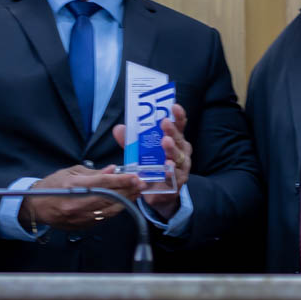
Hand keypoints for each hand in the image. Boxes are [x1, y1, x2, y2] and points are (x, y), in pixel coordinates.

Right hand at [19, 164, 142, 231]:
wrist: (36, 207)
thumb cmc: (52, 186)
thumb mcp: (71, 172)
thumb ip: (93, 172)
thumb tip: (113, 170)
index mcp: (74, 186)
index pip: (103, 182)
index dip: (121, 180)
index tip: (135, 177)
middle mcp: (77, 204)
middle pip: (110, 197)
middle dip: (128, 191)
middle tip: (141, 184)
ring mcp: (80, 217)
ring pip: (110, 210)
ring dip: (126, 201)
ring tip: (136, 193)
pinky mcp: (82, 226)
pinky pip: (104, 218)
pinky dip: (115, 210)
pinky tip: (123, 203)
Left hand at [113, 103, 190, 219]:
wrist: (157, 192)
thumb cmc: (153, 166)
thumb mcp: (140, 151)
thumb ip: (131, 141)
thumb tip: (119, 128)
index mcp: (175, 140)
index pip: (179, 126)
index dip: (178, 116)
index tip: (174, 106)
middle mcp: (181, 151)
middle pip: (178, 139)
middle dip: (171, 130)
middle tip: (165, 123)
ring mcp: (181, 166)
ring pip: (178, 157)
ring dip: (171, 150)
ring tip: (165, 143)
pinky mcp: (177, 181)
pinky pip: (175, 176)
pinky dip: (171, 172)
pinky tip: (167, 168)